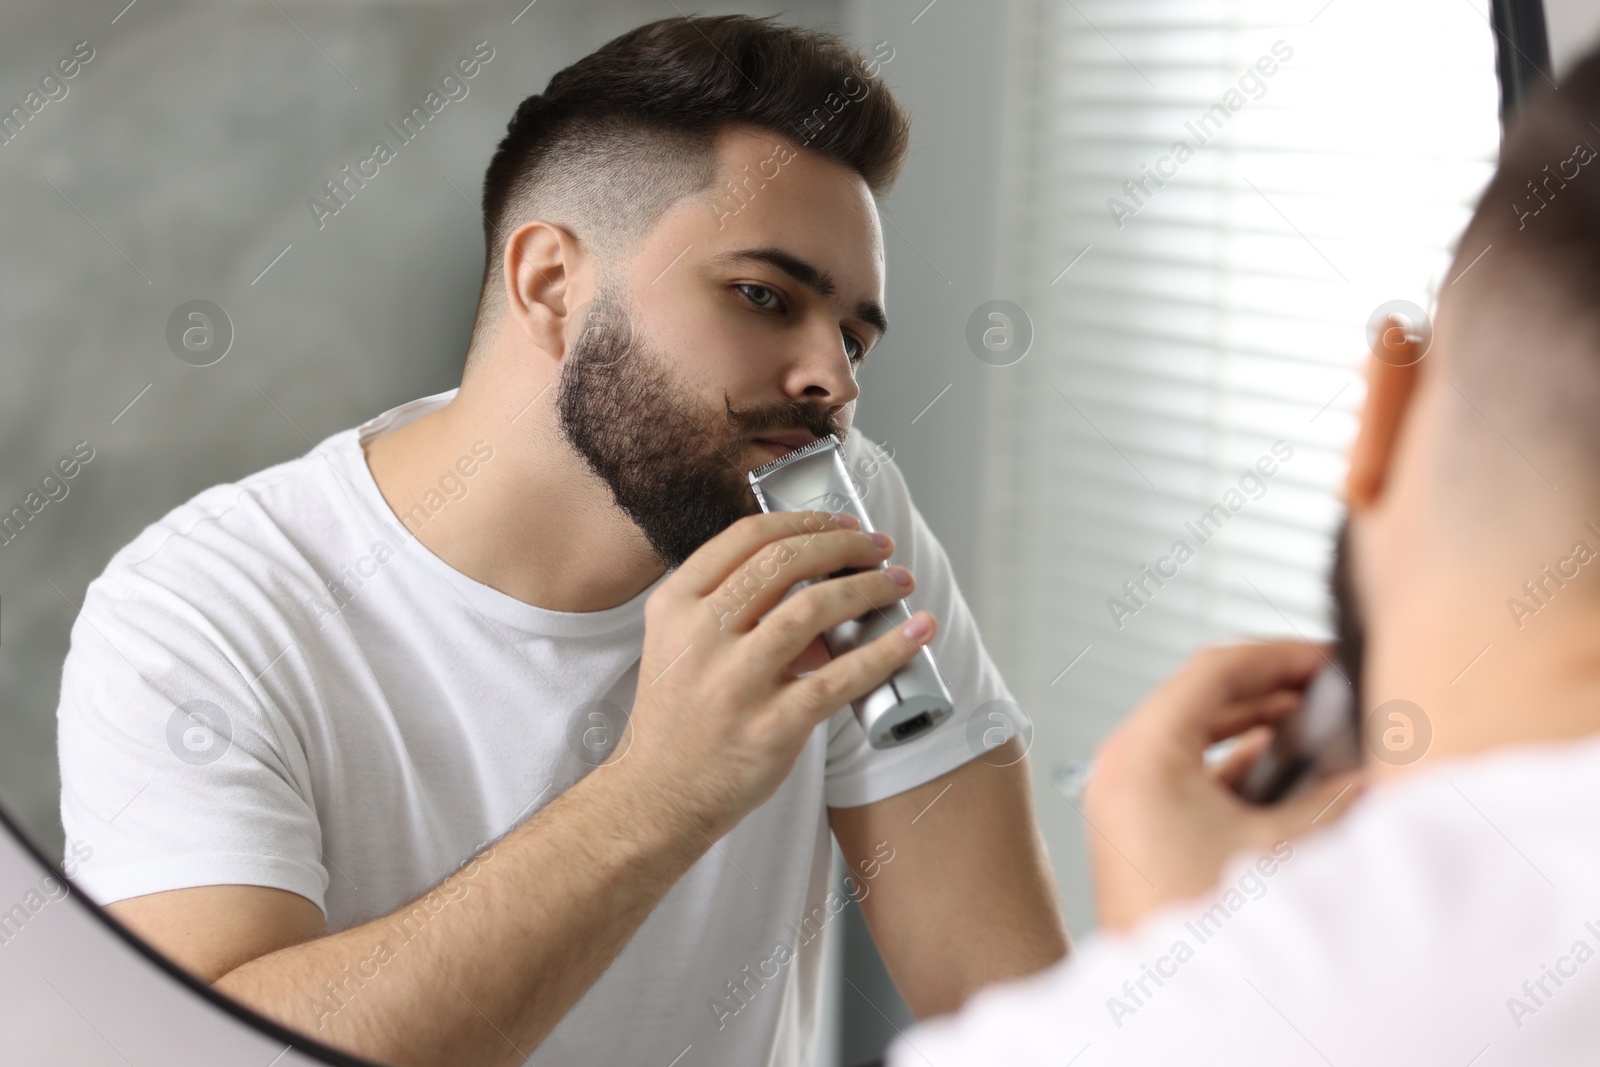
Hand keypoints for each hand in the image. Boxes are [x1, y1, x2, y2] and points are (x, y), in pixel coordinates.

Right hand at [611, 510, 935, 838]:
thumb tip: (814, 578)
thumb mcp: (678, 644)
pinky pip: (840, 678)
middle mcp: (701, 636)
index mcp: (676, 606)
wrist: (657, 797)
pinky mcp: (771, 726)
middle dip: (844, 545)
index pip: (746, 538)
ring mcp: (735, 682)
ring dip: (869, 587)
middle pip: (784, 562)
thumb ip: (727, 606)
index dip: (804, 519)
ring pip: (813, 608)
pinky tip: (914, 633)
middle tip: (878, 548)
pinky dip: (885, 651)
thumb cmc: (677, 719)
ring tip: (899, 582)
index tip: (841, 523)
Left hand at [1083, 641, 1364, 931]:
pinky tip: (1287, 766)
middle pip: (1200, 697)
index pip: (1212, 671)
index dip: (1277, 655)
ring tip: (1316, 719)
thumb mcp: (1284, 849)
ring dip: (1256, 725)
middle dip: (1270, 687)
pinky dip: (1237, 762)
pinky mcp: (1139, 828)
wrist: (1168, 1005)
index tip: (1325, 655)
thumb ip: (1332, 798)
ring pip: (1195, 734)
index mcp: (1141, 754)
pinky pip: (1189, 772)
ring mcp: (1125, 798)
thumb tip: (1371, 770)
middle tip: (1327, 682)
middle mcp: (1122, 767)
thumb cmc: (1205, 928)